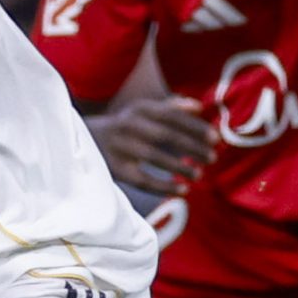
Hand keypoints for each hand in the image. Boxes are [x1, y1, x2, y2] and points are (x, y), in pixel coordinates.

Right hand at [89, 95, 216, 194]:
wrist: (81, 141)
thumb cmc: (123, 126)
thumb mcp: (142, 111)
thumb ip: (171, 107)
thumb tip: (200, 107)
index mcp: (139, 109)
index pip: (172, 116)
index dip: (195, 127)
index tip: (215, 138)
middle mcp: (128, 125)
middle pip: (166, 136)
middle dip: (192, 147)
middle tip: (212, 157)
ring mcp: (120, 147)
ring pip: (155, 158)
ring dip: (181, 167)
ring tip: (198, 174)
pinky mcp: (115, 169)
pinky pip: (143, 180)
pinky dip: (164, 186)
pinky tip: (182, 190)